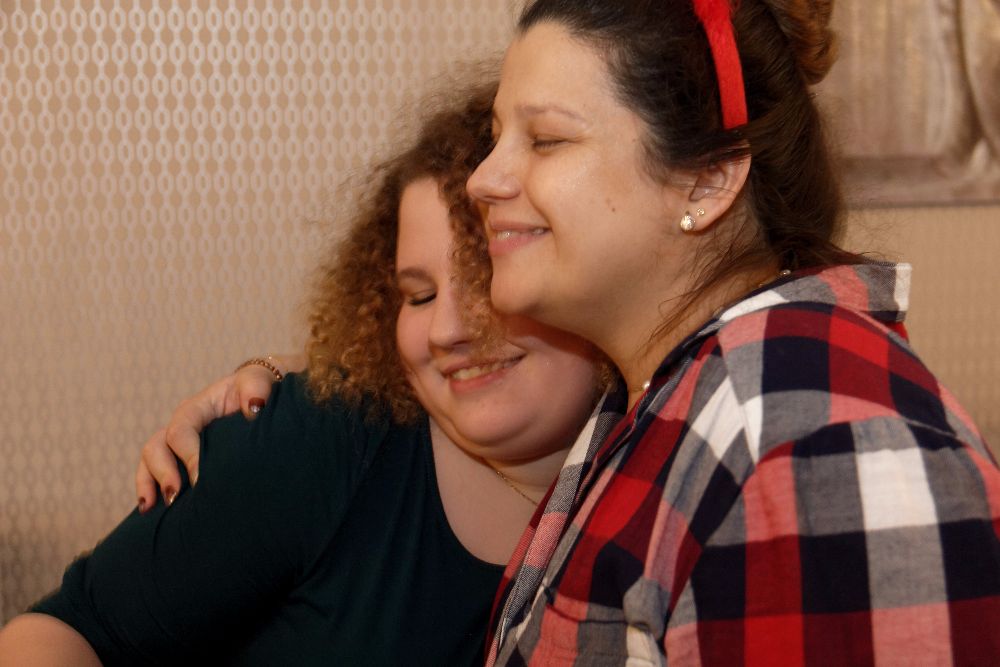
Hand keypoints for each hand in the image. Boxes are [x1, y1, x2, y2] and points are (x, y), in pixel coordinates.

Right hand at [134, 354, 303, 511]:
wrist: (257, 397)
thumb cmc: (255, 390)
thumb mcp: (257, 383)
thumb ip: (256, 389)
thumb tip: (254, 408)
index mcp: (196, 408)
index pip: (181, 430)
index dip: (188, 455)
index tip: (200, 479)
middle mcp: (180, 425)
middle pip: (157, 446)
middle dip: (162, 472)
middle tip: (174, 497)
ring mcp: (176, 443)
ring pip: (149, 461)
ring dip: (148, 484)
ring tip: (150, 508)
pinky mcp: (179, 459)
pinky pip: (154, 473)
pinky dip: (149, 489)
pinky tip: (148, 511)